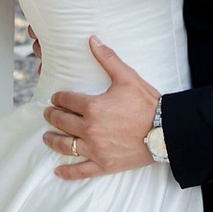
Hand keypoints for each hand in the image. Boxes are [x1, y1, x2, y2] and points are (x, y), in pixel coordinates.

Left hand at [43, 37, 161, 178]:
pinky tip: (58, 171)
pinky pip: (80, 171)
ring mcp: (95, 149)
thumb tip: (92, 40)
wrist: (165, 131)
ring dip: (52, 140)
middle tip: (48, 114)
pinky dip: (67, 172)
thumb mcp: (127, 77)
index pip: (66, 101)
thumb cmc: (147, 104)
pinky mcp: (103, 165)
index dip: (58, 98)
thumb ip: (107, 58)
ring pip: (65, 146)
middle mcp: (89, 129)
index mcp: (93, 107)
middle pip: (62, 122)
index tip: (56, 98)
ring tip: (47, 137)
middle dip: (52, 116)